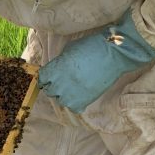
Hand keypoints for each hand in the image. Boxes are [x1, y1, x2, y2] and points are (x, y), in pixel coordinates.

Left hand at [38, 9, 154, 112]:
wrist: (113, 54)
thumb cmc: (92, 47)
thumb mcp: (69, 49)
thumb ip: (59, 61)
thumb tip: (57, 68)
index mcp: (54, 69)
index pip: (41, 78)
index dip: (46, 77)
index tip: (52, 76)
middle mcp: (59, 84)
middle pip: (49, 91)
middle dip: (56, 86)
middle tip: (67, 81)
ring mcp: (70, 95)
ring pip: (61, 101)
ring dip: (66, 95)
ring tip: (76, 88)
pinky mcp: (82, 102)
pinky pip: (73, 108)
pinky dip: (77, 103)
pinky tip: (83, 95)